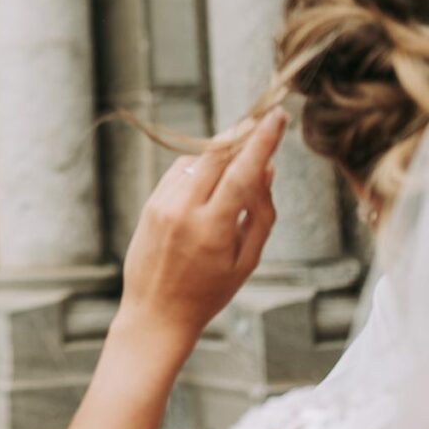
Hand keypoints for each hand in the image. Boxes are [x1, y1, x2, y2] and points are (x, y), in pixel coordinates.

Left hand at [116, 109, 285, 360]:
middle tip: (260, 123)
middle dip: (240, 135)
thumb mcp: (246, 260)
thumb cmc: (209, 292)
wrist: (156, 313)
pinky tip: (210, 184)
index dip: (262, 140)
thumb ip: (260, 212)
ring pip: (198, 160)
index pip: (242, 171)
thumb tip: (266, 168)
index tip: (277, 115)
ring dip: (221, 155)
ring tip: (237, 168)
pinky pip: (179, 171)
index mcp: (212, 228)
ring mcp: (162, 204)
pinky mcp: (151, 203)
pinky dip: (199, 169)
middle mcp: (183, 209)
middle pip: (216, 155)